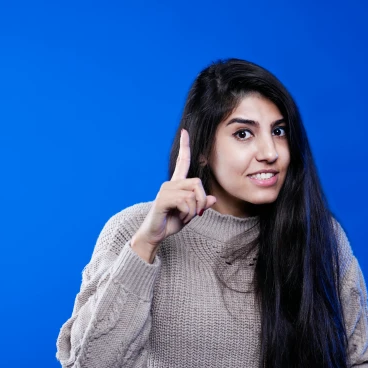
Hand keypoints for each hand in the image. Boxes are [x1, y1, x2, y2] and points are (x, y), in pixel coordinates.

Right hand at [131, 129, 216, 258]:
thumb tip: (213, 199)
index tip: (184, 132)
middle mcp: (170, 184)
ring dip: (194, 210)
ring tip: (185, 217)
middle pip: (197, 183)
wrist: (155, 235)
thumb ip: (200, 205)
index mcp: (176, 185)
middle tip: (198, 214)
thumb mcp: (190, 214)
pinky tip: (181, 218)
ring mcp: (165, 191)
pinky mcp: (163, 200)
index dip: (184, 147)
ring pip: (192, 194)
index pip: (181, 162)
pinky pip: (184, 201)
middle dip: (202, 200)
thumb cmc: (170, 223)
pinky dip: (187, 213)